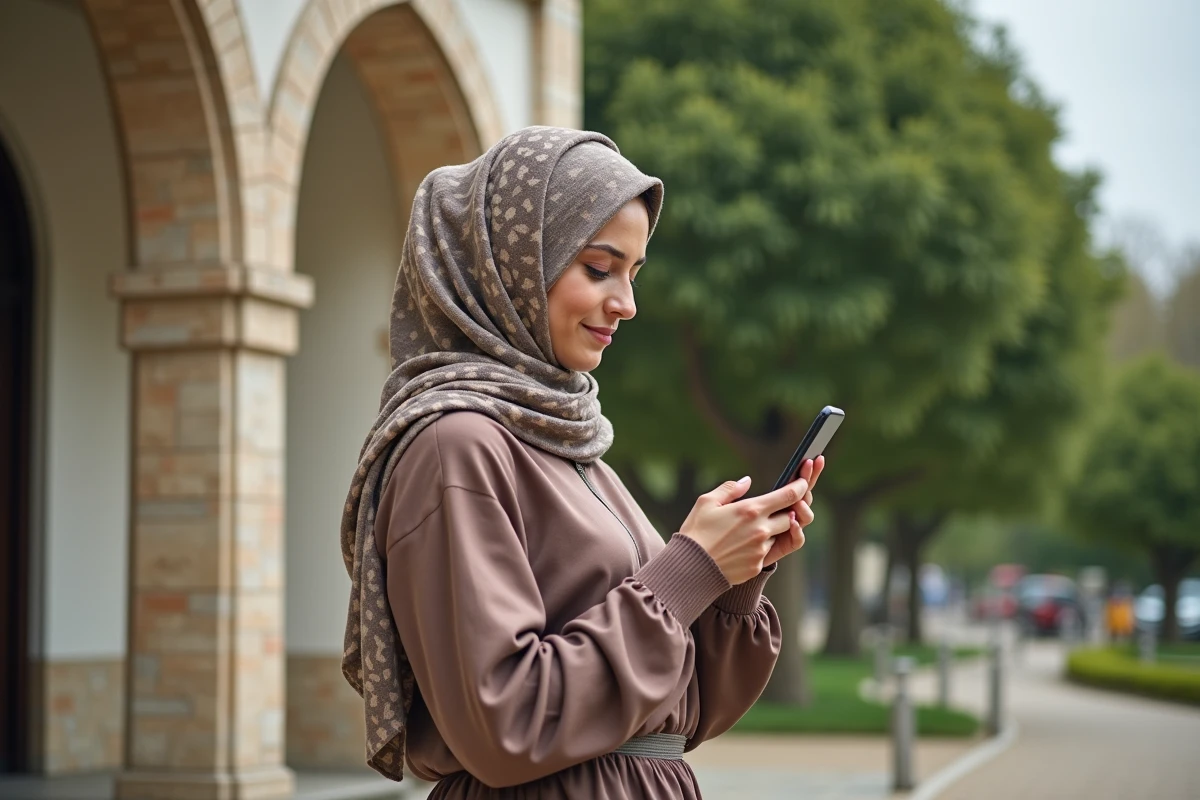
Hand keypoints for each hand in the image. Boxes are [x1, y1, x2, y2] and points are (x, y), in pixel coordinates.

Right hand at [678, 462, 818, 584]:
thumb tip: (746, 481)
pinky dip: (762, 545)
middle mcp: (761, 530)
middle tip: (782, 506)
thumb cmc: (696, 531)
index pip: (789, 496)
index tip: (803, 482)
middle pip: (793, 517)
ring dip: (774, 529)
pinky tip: (743, 544)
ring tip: (755, 527)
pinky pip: (769, 552)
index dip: (801, 487)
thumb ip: (730, 488)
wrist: (690, 567)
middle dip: (791, 510)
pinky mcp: (757, 565)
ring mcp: (761, 549)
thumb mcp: (707, 502)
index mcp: (751, 510)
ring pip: (781, 535)